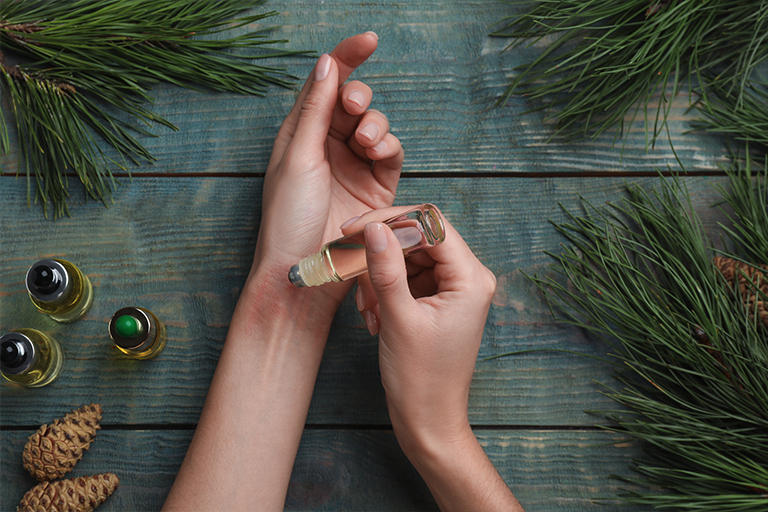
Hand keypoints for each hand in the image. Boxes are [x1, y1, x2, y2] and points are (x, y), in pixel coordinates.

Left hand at [250, 32, 403, 310]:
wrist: (305, 269)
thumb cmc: (288, 217)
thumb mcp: (297, 156)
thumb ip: (316, 110)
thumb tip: (329, 64)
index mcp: (300, 133)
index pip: (325, 84)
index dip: (346, 57)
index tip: (368, 40)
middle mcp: (327, 146)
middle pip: (353, 102)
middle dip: (359, 97)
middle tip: (354, 108)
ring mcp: (353, 166)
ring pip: (376, 126)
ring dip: (375, 124)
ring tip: (366, 142)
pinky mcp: (376, 187)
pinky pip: (390, 155)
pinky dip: (388, 146)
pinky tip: (377, 153)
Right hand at [340, 208, 521, 510]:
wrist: (428, 422)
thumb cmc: (421, 379)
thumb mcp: (399, 318)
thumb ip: (386, 269)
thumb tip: (374, 228)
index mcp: (471, 278)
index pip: (431, 224)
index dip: (390, 220)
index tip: (353, 229)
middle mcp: (468, 278)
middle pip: (418, 238)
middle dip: (382, 253)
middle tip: (349, 267)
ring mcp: (454, 290)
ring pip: (408, 258)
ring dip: (379, 276)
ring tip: (368, 309)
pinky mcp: (438, 302)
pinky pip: (407, 278)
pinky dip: (385, 290)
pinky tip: (374, 317)